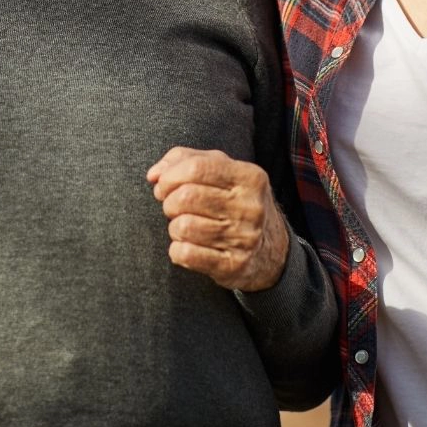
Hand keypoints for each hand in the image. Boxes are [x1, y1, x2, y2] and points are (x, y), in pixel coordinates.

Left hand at [146, 146, 289, 291]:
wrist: (273, 249)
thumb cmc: (235, 201)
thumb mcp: (221, 170)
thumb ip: (185, 160)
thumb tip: (154, 174)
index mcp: (249, 176)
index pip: (197, 168)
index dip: (170, 176)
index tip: (163, 184)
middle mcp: (250, 207)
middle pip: (186, 197)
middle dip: (169, 202)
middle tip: (173, 207)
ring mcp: (244, 238)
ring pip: (183, 227)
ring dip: (174, 227)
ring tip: (183, 226)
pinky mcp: (233, 266)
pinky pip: (187, 255)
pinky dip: (177, 250)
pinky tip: (187, 246)